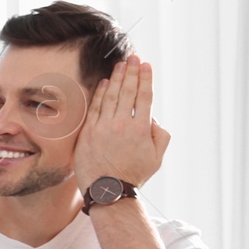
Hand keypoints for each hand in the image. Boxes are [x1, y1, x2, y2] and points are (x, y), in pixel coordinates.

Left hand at [73, 56, 169, 190]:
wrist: (108, 190)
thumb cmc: (134, 174)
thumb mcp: (157, 156)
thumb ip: (160, 134)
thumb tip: (152, 118)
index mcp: (141, 129)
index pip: (144, 97)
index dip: (145, 79)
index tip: (146, 65)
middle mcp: (121, 125)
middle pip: (128, 92)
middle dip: (131, 72)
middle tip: (134, 58)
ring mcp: (103, 128)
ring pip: (111, 96)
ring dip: (116, 78)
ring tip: (121, 65)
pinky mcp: (88, 133)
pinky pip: (95, 108)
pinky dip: (100, 94)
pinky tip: (104, 83)